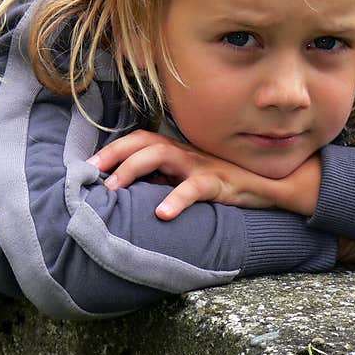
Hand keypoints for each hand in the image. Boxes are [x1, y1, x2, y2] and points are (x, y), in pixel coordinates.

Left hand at [86, 130, 319, 219]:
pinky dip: (177, 199)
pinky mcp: (217, 183)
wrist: (265, 185)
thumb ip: (161, 182)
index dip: (113, 149)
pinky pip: (195, 188)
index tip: (89, 165)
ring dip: (134, 169)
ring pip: (163, 155)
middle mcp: (184, 153)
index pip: (139, 140)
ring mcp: (200, 166)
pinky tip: (162, 214)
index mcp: (176, 152)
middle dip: (116, 155)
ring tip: (115, 188)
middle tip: (95, 175)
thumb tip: (126, 193)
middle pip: (145, 142)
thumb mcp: (186, 181)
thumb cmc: (221, 183)